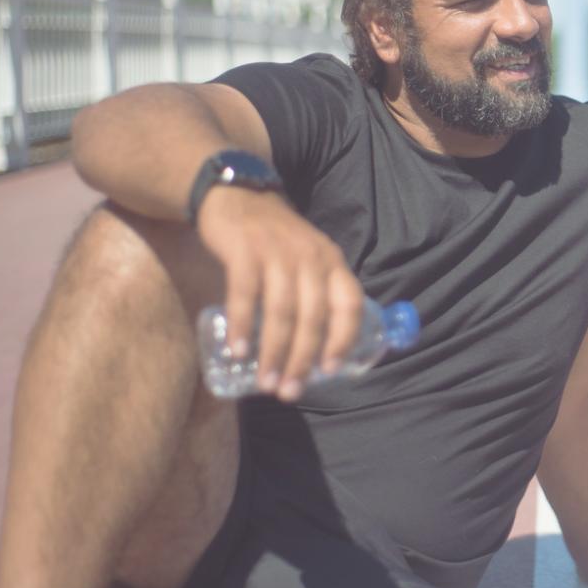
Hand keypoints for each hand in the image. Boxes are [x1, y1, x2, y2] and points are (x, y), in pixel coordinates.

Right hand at [196, 186, 364, 401]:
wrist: (237, 195)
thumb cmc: (275, 240)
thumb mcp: (308, 258)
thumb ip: (314, 292)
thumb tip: (314, 349)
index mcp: (332, 262)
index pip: (350, 304)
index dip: (343, 338)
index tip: (329, 371)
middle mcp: (311, 258)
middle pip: (313, 317)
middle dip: (302, 359)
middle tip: (288, 391)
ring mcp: (278, 253)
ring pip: (282, 311)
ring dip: (273, 352)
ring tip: (265, 382)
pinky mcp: (245, 251)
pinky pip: (246, 295)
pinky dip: (243, 326)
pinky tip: (237, 351)